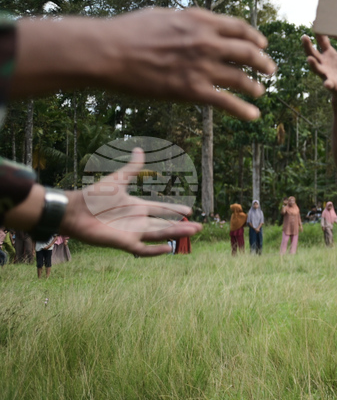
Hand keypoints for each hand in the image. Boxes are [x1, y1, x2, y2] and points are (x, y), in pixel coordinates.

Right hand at [16, 8, 274, 120]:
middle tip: (270, 69)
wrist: (107, 52)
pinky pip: (227, 102)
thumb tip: (195, 22)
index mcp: (199, 21)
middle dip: (263, 62)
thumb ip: (185, 20)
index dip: (255, 37)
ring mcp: (201, 67)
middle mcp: (207, 42)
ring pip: (242, 79)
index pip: (239, 28)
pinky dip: (244, 110)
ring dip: (256, 87)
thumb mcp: (162, 15)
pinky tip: (253, 116)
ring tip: (261, 92)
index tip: (262, 44)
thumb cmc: (127, 31)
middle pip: (248, 53)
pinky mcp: (192, 91)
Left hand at [60, 149, 200, 256]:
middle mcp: (137, 220)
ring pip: (159, 234)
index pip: (160, 209)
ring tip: (193, 232)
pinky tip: (168, 249)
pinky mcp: (124, 243)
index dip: (174, 210)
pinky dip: (154, 251)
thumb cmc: (93, 195)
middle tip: (199, 226)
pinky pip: (142, 249)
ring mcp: (132, 232)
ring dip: (175, 234)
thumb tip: (139, 149)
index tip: (189, 211)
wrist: (75, 211)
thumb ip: (132, 168)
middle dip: (182, 226)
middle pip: (164, 224)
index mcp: (136, 206)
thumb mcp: (117, 179)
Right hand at [301, 35, 336, 102]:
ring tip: (309, 59)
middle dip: (307, 46)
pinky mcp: (331, 84)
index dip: (319, 32)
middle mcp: (324, 62)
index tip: (315, 21)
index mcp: (328, 54)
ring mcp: (326, 73)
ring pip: (316, 68)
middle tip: (304, 37)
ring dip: (312, 64)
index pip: (321, 40)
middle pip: (313, 53)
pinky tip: (327, 83)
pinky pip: (328, 84)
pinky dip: (327, 84)